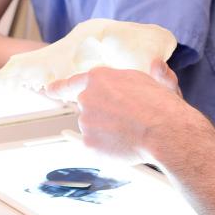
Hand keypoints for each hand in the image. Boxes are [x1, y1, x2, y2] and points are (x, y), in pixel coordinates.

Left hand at [46, 60, 201, 163]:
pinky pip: (96, 148)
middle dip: (103, 116)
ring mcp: (86, 121)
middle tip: (127, 121)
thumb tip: (159, 64)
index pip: (72, 83)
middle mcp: (87, 97)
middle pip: (89, 109)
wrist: (164, 132)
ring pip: (93, 130)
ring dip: (107, 133)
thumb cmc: (163, 107)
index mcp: (100, 78)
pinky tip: (126, 146)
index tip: (49, 90)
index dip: (60, 88)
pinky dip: (108, 150)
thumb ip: (154, 74)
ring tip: (131, 133)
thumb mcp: (161, 82)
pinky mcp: (88, 143)